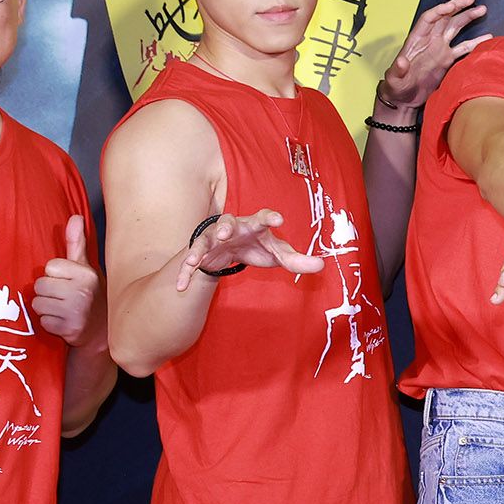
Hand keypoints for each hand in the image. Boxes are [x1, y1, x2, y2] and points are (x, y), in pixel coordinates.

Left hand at [32, 212, 99, 341]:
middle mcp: (82, 292)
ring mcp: (76, 312)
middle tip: (63, 299)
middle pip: (41, 285)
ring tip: (62, 311)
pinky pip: (43, 322)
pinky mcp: (70, 330)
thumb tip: (74, 217)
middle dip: (48, 293)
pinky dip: (50, 324)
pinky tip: (63, 323)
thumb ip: (76, 244)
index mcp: (86, 274)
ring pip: (38, 304)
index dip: (54, 276)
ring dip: (47, 309)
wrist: (104, 333)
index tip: (67, 283)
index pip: (49, 267)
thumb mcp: (87, 269)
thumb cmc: (91, 297)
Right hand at [174, 209, 315, 293]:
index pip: (263, 217)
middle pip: (228, 222)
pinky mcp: (201, 252)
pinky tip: (181, 286)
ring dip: (199, 248)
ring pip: (204, 239)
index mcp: (254, 225)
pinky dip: (185, 273)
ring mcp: (213, 238)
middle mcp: (232, 227)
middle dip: (226, 227)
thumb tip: (322, 265)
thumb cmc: (257, 246)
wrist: (230, 249)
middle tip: (226, 233)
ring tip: (196, 259)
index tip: (279, 220)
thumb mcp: (277, 254)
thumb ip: (297, 260)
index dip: (270, 217)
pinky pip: (191, 262)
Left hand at [372, 0, 485, 117]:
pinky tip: (487, 37)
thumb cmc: (395, 88)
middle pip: (445, 18)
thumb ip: (398, 70)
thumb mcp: (394, 79)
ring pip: (455, 28)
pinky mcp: (447, 60)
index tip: (453, 5)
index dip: (441, 10)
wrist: (403, 99)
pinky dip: (475, 42)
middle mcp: (429, 41)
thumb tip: (402, 61)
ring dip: (467, 18)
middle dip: (458, 7)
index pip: (429, 19)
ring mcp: (439, 49)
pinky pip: (463, 48)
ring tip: (482, 10)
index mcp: (416, 40)